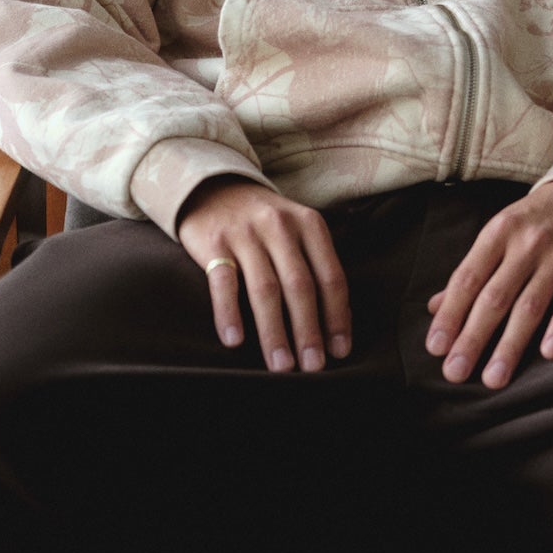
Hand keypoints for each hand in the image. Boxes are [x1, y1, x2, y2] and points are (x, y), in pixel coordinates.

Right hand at [176, 177, 350, 369]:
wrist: (213, 186)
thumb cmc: (264, 222)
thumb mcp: (297, 231)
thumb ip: (315, 267)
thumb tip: (337, 322)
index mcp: (310, 225)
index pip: (330, 277)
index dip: (337, 317)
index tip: (339, 350)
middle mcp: (280, 227)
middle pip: (300, 286)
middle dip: (308, 330)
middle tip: (312, 366)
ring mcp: (245, 234)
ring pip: (265, 289)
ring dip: (274, 331)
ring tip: (281, 365)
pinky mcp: (213, 242)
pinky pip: (223, 282)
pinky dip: (229, 313)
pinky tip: (234, 341)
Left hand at [425, 179, 552, 388]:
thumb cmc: (537, 218)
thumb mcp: (500, 233)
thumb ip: (472, 271)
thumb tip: (435, 308)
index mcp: (498, 234)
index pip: (467, 279)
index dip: (450, 314)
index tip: (436, 347)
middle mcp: (526, 245)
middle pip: (494, 298)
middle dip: (473, 338)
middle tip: (455, 373)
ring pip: (530, 306)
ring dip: (511, 345)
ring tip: (494, 378)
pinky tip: (548, 353)